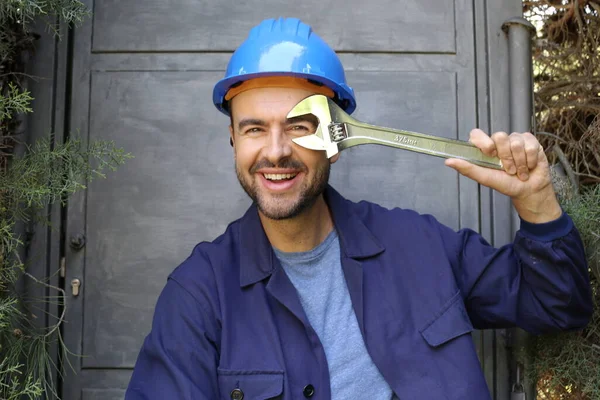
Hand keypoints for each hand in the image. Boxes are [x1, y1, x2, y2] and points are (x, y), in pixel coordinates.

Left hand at [445, 129, 561, 222]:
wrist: (528, 190)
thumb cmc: (506, 184)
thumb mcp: (485, 178)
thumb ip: (468, 169)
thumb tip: (448, 162)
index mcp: (485, 148)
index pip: (477, 134)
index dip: (484, 141)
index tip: (490, 153)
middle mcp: (498, 142)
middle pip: (500, 136)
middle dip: (505, 157)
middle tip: (508, 170)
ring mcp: (514, 140)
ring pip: (515, 142)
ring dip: (519, 162)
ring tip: (518, 171)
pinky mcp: (530, 141)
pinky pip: (529, 145)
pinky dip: (529, 160)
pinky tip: (528, 166)